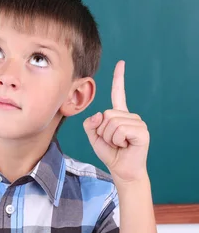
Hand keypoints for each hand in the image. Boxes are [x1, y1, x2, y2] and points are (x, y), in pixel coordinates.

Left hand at [83, 61, 149, 184]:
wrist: (122, 169)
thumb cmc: (110, 153)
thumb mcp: (94, 137)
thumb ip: (90, 125)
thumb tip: (98, 115)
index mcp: (118, 114)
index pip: (117, 93)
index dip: (119, 78)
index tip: (121, 63)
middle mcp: (129, 115)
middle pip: (106, 114)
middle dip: (102, 131)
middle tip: (112, 141)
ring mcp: (137, 122)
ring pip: (111, 122)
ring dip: (110, 137)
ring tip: (119, 144)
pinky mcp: (142, 131)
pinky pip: (120, 130)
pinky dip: (117, 140)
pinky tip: (125, 145)